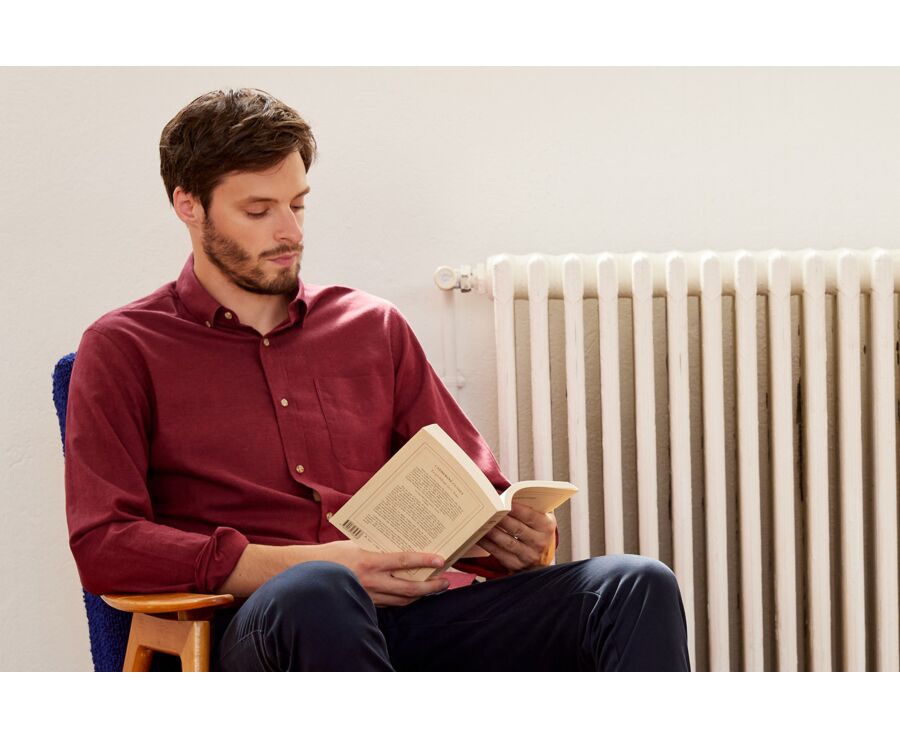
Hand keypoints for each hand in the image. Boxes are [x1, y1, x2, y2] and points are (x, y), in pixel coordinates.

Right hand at [323, 541, 449, 606]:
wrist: (306, 574)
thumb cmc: (330, 555)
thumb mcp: (355, 544)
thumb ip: (375, 545)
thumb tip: (398, 541)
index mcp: (369, 562)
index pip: (403, 561)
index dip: (424, 560)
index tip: (441, 560)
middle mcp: (370, 582)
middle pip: (408, 589)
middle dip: (430, 586)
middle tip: (445, 582)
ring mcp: (368, 596)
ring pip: (401, 601)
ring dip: (420, 596)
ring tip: (433, 589)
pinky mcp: (364, 604)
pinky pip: (389, 604)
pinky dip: (403, 600)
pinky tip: (411, 595)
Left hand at [478, 503, 556, 573]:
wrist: (540, 556)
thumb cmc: (536, 531)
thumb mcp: (541, 518)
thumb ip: (530, 507)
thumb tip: (510, 495)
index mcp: (546, 527)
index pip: (531, 516)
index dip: (517, 509)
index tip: (504, 501)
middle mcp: (539, 542)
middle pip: (517, 529)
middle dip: (502, 519)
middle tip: (490, 509)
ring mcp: (528, 556)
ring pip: (507, 542)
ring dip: (493, 532)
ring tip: (483, 522)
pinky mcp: (516, 565)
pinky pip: (499, 554)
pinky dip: (488, 544)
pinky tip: (481, 536)